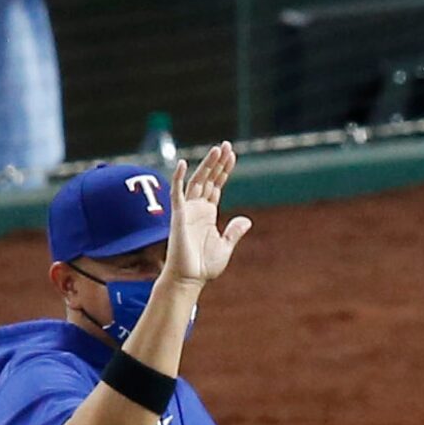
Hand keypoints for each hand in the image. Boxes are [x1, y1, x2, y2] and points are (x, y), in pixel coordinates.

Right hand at [161, 144, 252, 289]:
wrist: (190, 279)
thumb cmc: (204, 266)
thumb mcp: (225, 247)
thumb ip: (234, 231)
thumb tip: (247, 220)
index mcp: (208, 213)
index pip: (217, 185)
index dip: (224, 170)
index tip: (232, 155)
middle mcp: (197, 208)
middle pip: (208, 179)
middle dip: (217, 162)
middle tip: (226, 145)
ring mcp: (187, 210)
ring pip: (197, 181)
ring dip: (206, 165)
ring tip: (216, 149)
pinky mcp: (178, 216)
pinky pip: (177, 193)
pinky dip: (178, 178)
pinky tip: (183, 163)